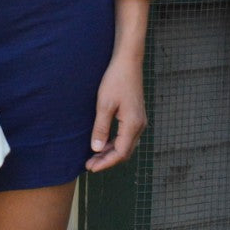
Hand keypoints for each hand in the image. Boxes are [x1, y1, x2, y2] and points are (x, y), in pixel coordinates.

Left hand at [85, 53, 146, 172]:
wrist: (128, 62)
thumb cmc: (115, 80)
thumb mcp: (104, 104)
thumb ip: (101, 128)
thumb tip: (96, 149)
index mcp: (133, 125)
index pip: (120, 153)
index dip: (105, 162)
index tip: (90, 167)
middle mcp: (139, 126)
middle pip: (124, 152)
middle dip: (107, 160)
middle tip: (89, 165)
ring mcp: (139, 121)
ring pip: (125, 145)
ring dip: (110, 152)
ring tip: (93, 156)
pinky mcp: (135, 116)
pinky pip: (125, 136)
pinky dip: (114, 142)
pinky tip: (103, 142)